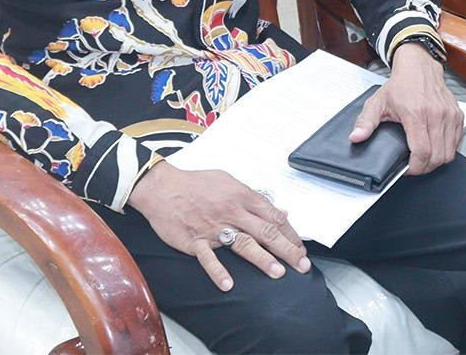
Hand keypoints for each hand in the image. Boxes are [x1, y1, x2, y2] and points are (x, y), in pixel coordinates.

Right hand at [126, 162, 309, 292]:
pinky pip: (208, 257)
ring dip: (262, 259)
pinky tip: (228, 284)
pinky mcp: (194, 240)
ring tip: (278, 272)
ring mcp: (213, 227)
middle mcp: (232, 212)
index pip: (273, 216)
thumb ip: (254, 197)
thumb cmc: (196, 184)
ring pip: (243, 243)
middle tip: (302, 264)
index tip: (301, 247)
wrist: (162, 187)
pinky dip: (218, 271)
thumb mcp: (229, 181)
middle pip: (265, 231)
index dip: (290, 233)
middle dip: (286, 248)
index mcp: (242, 196)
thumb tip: (279, 211)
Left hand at [350, 43, 461, 174]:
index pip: (422, 152)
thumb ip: (365, 122)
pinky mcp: (457, 115)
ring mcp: (449, 115)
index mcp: (415, 113)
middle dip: (425, 168)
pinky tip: (435, 147)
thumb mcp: (377, 102)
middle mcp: (436, 114)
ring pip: (449, 152)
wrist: (419, 67)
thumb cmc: (400, 85)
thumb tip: (356, 138)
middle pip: (437, 156)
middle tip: (415, 166)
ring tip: (424, 158)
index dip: (415, 167)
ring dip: (437, 161)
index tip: (407, 169)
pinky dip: (447, 150)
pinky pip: (457, 142)